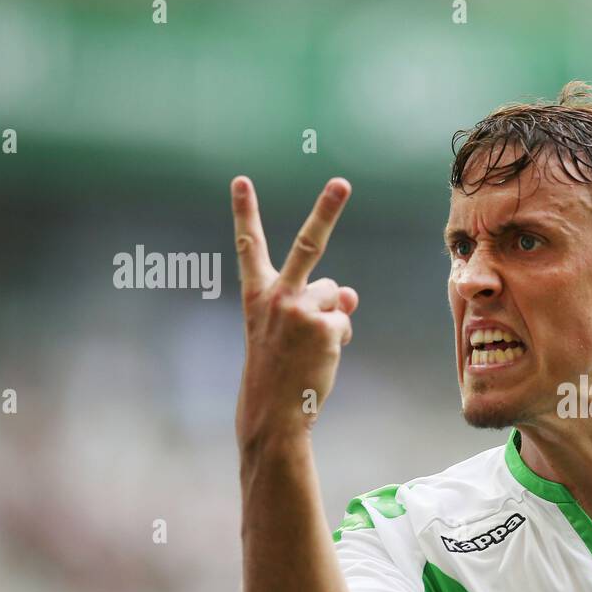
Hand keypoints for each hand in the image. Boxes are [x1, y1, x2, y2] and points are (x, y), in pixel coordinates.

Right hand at [231, 176, 357, 449]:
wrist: (274, 411)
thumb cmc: (278, 369)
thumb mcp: (287, 330)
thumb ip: (314, 303)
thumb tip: (350, 294)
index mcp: (257, 294)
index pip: (249, 246)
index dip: (246, 212)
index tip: (241, 180)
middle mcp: (277, 295)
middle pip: (308, 244)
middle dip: (326, 210)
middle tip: (342, 182)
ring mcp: (302, 309)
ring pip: (335, 295)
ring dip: (331, 318)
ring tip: (308, 346)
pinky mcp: (325, 327)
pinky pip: (344, 321)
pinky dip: (338, 339)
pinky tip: (319, 357)